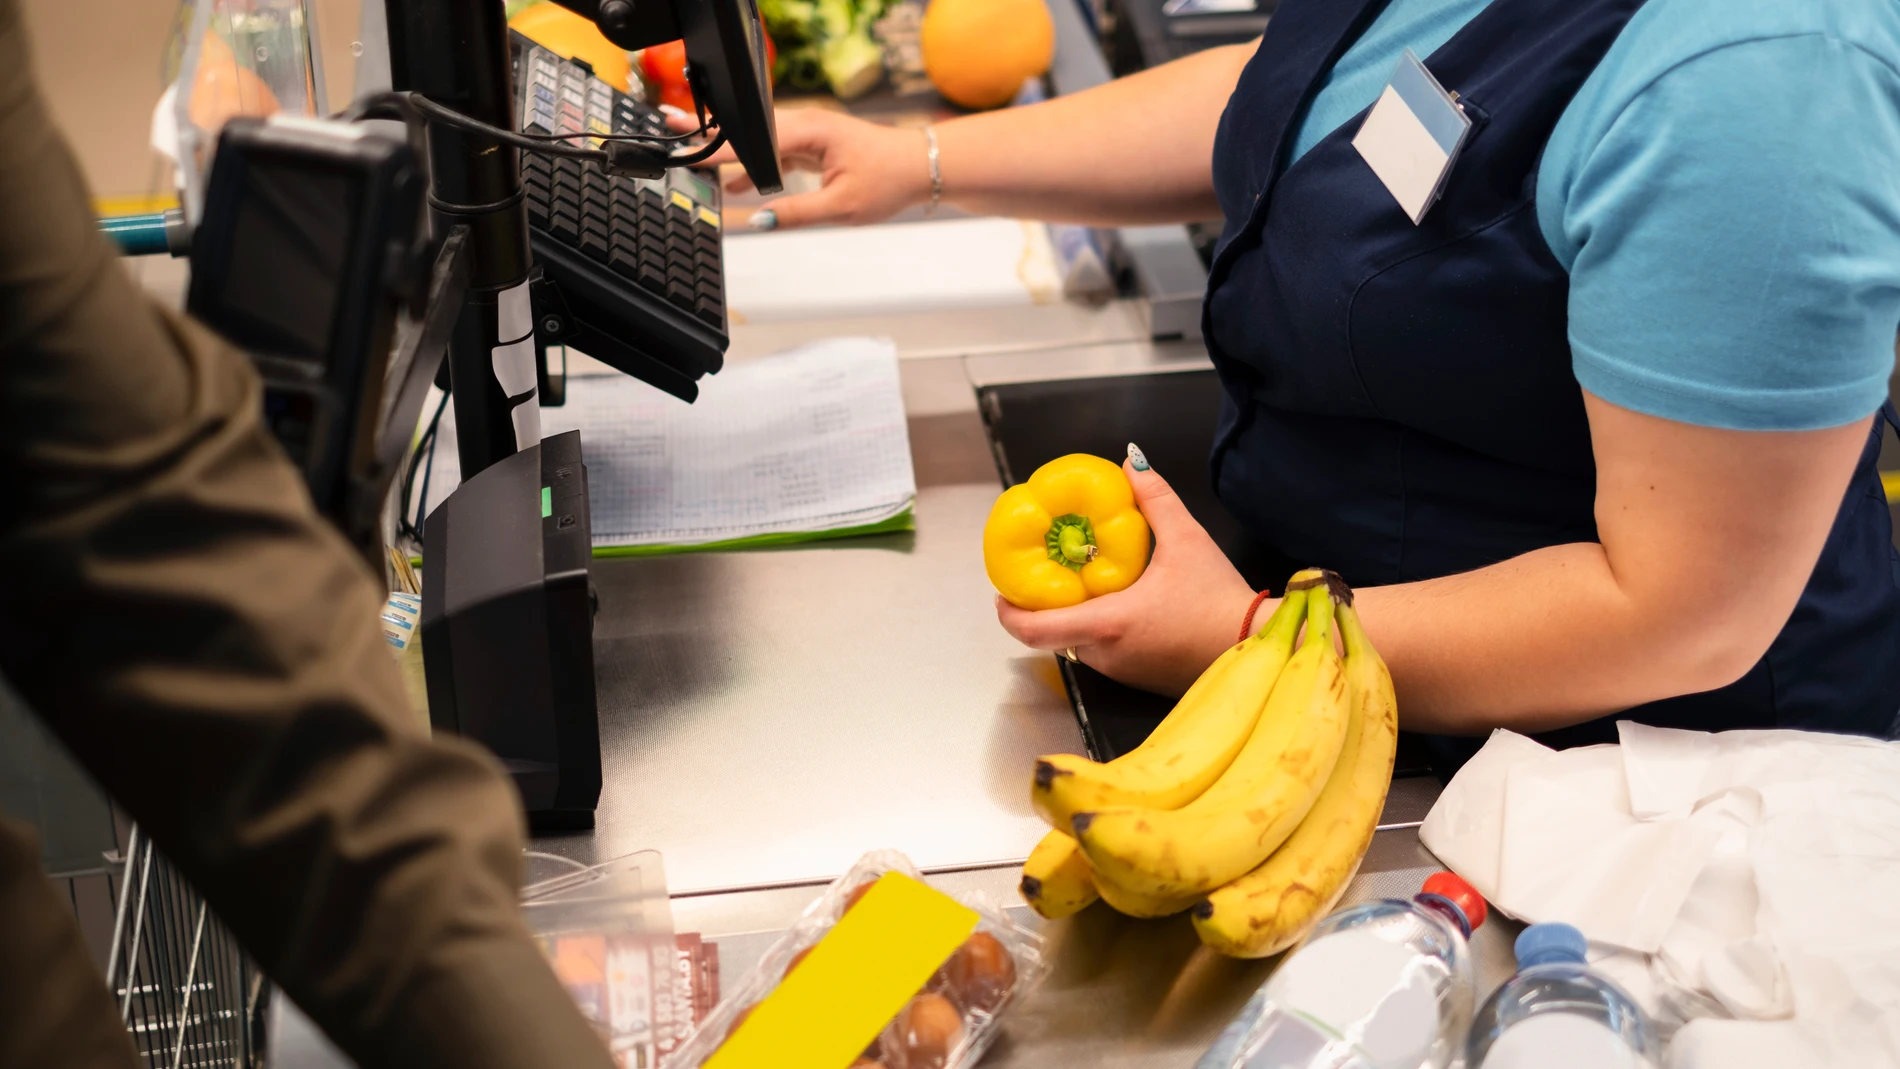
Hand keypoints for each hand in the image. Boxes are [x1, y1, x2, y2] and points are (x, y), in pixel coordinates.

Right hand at [702, 107, 930, 229]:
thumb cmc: (888, 181)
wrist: (920, 167)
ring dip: (730, 149)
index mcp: (809, 132)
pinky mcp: (813, 142)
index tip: (688, 153)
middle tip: (671, 125)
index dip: (716, 150)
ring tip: (692, 154)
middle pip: (747, 129)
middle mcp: (805, 124)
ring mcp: (808, 131)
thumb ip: (795, 213)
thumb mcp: (840, 207)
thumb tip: (759, 221)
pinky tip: (737, 183)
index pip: (752, 141)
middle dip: (709, 132)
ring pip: (759, 139)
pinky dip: (754, 163)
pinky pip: (774, 149)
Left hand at [995, 449, 1258, 696]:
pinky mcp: (1137, 677)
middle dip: (1047, 604)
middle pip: (1055, 633)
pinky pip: (1104, 652)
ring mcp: (1121, 671)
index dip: (1009, 612)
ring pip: (1080, 643)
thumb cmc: (1221, 601)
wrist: (1256, 648)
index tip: (1002, 591)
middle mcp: (1106, 655)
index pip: (1034, 630)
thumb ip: (1154, 499)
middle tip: (1049, 571)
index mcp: (1107, 624)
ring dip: (1076, 615)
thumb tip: (1131, 461)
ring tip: (1086, 580)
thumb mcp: (1187, 540)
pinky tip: (1120, 602)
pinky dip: (1101, 628)